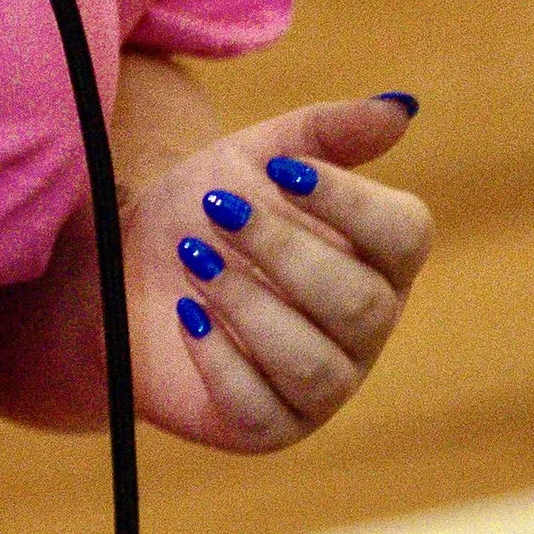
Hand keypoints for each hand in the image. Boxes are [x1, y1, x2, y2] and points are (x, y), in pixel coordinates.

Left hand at [124, 94, 433, 451]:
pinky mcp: (268, 426)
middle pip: (359, 304)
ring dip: (247, 304)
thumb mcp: (255, 154)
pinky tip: (187, 315)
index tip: (280, 169)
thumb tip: (401, 106)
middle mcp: (365, 327)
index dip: (350, 202)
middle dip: (281, 250)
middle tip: (216, 211)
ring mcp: (323, 385)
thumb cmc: (207, 209)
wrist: (127, 265)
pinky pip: (260, 409)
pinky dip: (219, 359)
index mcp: (380, 258)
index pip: (406, 235)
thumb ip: (326, 132)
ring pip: (314, 364)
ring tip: (193, 258)